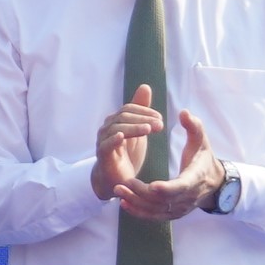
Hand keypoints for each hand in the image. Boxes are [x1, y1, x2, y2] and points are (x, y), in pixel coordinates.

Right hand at [91, 83, 162, 203]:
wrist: (117, 179)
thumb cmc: (127, 153)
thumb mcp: (138, 130)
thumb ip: (141, 110)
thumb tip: (145, 86)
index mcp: (116, 121)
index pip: (128, 109)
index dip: (145, 111)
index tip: (161, 118)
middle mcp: (107, 128)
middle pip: (123, 117)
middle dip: (143, 119)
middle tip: (160, 125)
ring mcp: (103, 141)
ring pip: (116, 128)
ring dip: (134, 128)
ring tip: (149, 129)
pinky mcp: (102, 156)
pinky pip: (106, 145)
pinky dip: (113, 140)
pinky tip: (123, 137)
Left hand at [117, 111, 225, 222]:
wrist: (214, 183)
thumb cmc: (204, 158)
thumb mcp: (202, 141)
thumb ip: (194, 126)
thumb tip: (184, 112)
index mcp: (195, 179)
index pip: (182, 187)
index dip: (167, 188)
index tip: (152, 186)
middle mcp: (188, 197)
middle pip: (163, 201)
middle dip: (141, 194)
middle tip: (121, 183)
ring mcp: (180, 208)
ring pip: (156, 210)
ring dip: (135, 202)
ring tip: (117, 190)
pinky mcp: (172, 213)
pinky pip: (154, 216)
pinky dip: (138, 212)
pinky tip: (123, 202)